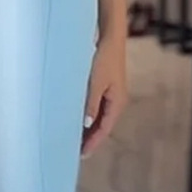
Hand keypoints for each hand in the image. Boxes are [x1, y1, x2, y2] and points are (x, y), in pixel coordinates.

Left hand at [82, 36, 127, 157]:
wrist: (110, 37)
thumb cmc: (104, 58)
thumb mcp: (95, 83)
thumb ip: (90, 105)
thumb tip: (87, 125)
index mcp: (117, 102)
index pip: (104, 129)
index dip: (93, 143)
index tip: (81, 155)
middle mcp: (116, 101)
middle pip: (102, 127)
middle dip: (90, 139)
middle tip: (75, 152)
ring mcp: (111, 95)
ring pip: (99, 119)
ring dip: (89, 130)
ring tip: (74, 141)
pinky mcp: (105, 89)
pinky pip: (97, 110)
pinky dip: (88, 118)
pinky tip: (78, 123)